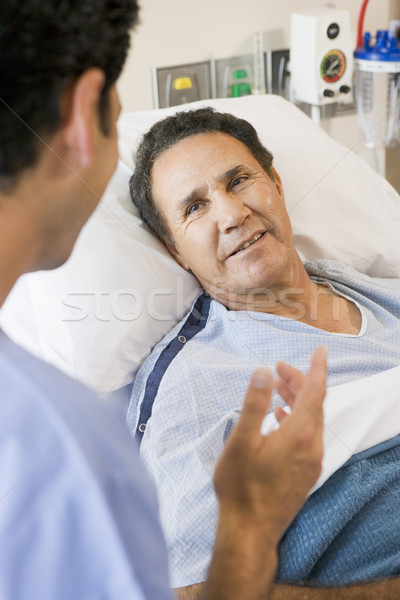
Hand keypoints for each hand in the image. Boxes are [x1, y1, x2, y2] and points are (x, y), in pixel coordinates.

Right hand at [214, 346, 326, 542]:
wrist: (251, 531)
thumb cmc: (241, 487)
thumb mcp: (241, 441)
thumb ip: (253, 404)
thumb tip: (262, 372)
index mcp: (299, 434)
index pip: (316, 391)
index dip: (318, 368)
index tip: (321, 349)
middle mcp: (312, 446)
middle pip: (314, 404)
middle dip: (299, 381)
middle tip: (278, 369)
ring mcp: (312, 461)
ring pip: (311, 420)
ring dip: (296, 400)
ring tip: (276, 388)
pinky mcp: (307, 472)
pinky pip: (308, 436)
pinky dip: (297, 419)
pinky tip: (278, 418)